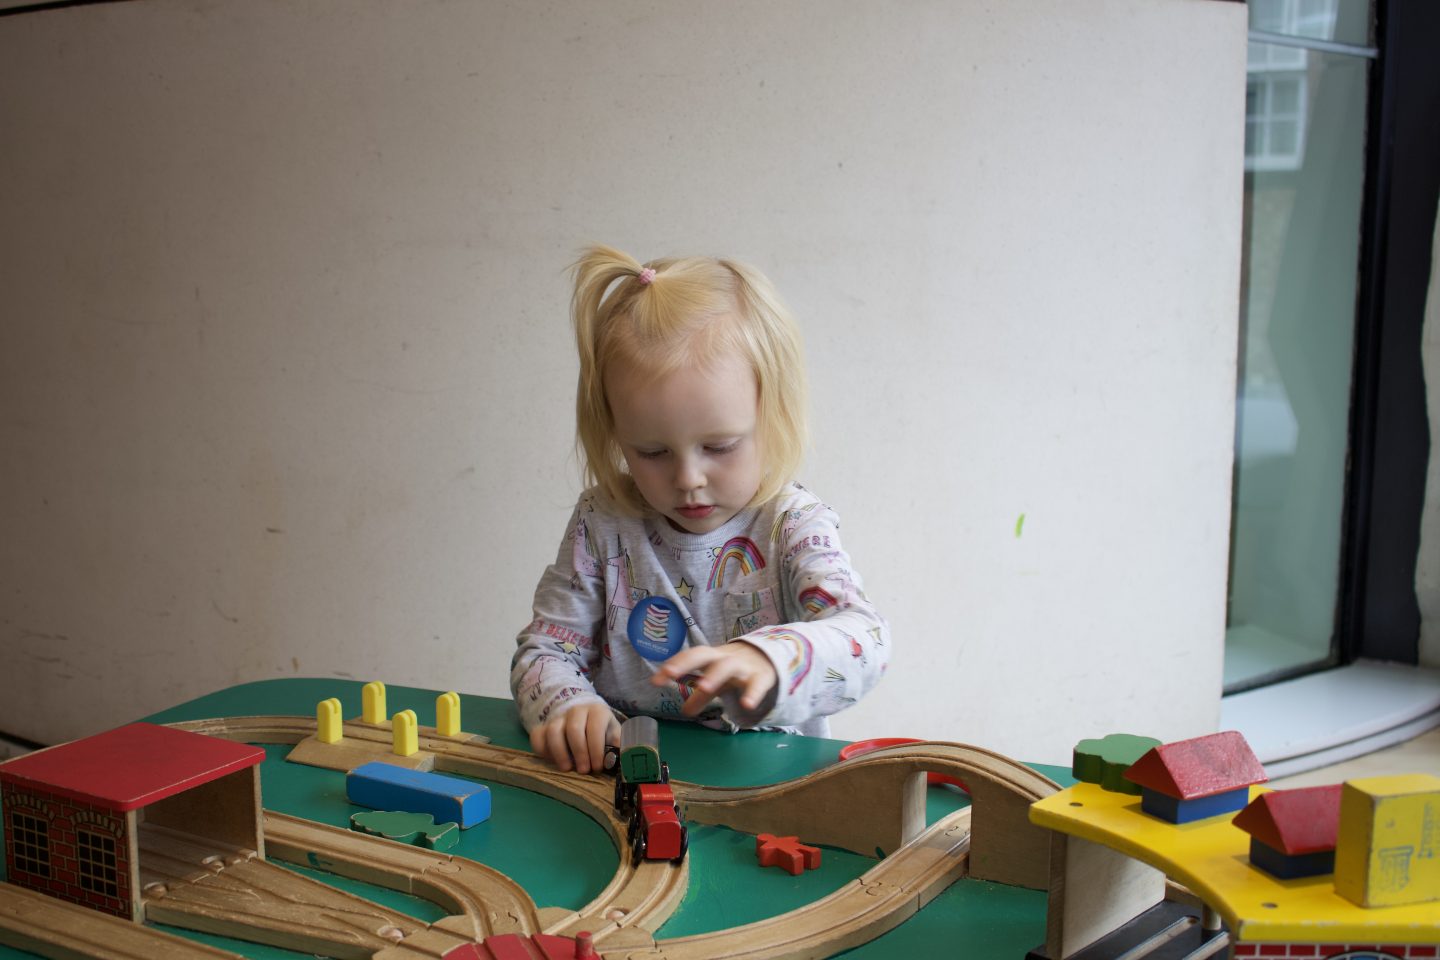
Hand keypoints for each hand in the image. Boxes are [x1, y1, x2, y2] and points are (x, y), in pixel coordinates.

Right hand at [530, 702, 620, 774]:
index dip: (596, 749)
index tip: (598, 767)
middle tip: (584, 771)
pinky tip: (552, 761)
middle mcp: (576, 711)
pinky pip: (537, 736)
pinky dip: (542, 750)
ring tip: (567, 769)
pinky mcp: (544, 726)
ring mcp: (559, 718)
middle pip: (573, 729)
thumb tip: (616, 760)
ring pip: (553, 731)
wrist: (587, 719)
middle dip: (579, 752)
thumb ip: (617, 746)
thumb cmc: (604, 733)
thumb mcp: (614, 736)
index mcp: (597, 711)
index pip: (595, 727)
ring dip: (559, 753)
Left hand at [652, 641, 777, 716]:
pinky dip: (752, 693)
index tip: (656, 680)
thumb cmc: (734, 670)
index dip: (673, 666)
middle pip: (704, 655)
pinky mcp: (761, 677)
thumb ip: (700, 695)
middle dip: (687, 662)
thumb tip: (684, 711)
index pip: (689, 657)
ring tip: (702, 688)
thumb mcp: (716, 682)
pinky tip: (747, 705)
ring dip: (714, 675)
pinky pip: (757, 684)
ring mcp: (743, 666)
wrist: (768, 658)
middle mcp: (724, 658)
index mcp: (711, 657)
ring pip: (728, 666)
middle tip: (670, 674)